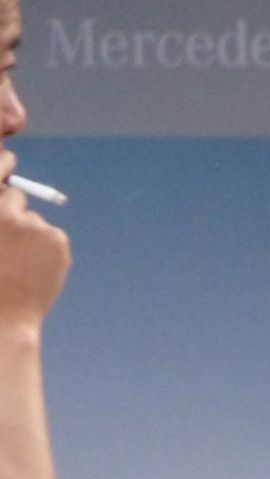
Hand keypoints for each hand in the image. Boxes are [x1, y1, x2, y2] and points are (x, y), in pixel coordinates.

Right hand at [0, 150, 71, 331]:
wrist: (7, 314)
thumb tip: (8, 197)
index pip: (0, 181)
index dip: (2, 177)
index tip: (8, 164)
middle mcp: (9, 213)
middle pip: (18, 196)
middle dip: (17, 213)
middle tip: (15, 243)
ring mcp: (35, 225)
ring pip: (37, 224)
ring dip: (34, 239)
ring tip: (23, 267)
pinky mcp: (56, 239)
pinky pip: (53, 239)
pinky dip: (49, 252)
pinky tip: (37, 271)